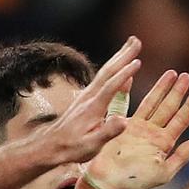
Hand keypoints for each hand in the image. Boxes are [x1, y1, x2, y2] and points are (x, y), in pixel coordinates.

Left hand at [34, 37, 143, 164]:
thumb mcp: (91, 145)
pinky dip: (113, 68)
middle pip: (108, 71)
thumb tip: (124, 121)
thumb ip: (107, 132)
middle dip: (123, 55)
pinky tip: (120, 66)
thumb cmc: (72, 148)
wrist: (50, 145)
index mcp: (93, 108)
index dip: (124, 74)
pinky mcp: (86, 98)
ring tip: (131, 44)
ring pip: (105, 71)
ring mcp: (87, 96)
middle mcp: (89, 97)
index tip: (138, 61)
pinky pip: (102, 78)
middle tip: (137, 41)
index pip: (111, 86)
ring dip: (119, 56)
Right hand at [85, 69, 188, 188]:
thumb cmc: (136, 181)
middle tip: (186, 76)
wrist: (109, 182)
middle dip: (178, 92)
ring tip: (172, 73)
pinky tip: (140, 80)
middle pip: (169, 108)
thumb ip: (180, 158)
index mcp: (164, 143)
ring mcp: (140, 128)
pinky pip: (133, 106)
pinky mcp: (124, 125)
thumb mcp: (163, 174)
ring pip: (154, 103)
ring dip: (163, 88)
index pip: (181, 120)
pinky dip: (137, 94)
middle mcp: (154, 133)